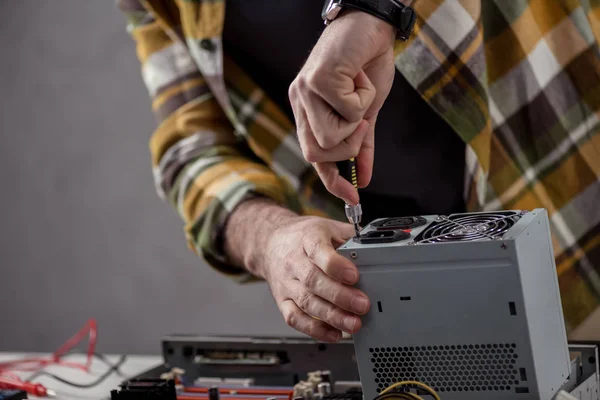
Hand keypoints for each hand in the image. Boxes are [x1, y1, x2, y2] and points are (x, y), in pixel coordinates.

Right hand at [224, 198, 370, 341]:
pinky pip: (295, 318)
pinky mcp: (282, 300)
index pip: (318, 250)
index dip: (336, 265)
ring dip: (332, 316)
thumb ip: (350, 238)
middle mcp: (294, 261)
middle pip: (314, 280)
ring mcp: (287, 282)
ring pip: (306, 302)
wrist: (270, 243)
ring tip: (353, 323)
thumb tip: (376, 249)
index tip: (354, 276)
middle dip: (340, 296)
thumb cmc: (302, 236)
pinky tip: (334, 333)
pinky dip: (314, 329)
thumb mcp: (327, 227)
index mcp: (307, 238)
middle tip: (362, 305)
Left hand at [289, 10, 395, 204]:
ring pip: (330, 136)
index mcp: (307, 111)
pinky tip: (359, 77)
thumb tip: (364, 180)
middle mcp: (300, 101)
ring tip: (361, 93)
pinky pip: (347, 111)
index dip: (331, 180)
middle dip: (347, 149)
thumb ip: (361, 145)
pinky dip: (364, 98)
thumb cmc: (366, 65)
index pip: (313, 156)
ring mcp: (304, 91)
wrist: (372, 26)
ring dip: (357, 121)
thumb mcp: (366, 112)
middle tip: (363, 124)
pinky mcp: (317, 80)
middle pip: (316, 153)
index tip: (351, 199)